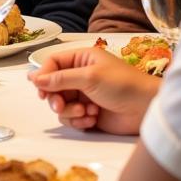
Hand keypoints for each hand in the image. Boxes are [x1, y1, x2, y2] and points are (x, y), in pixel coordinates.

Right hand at [27, 46, 159, 134]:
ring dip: (69, 111)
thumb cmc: (122, 85)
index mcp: (81, 59)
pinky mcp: (88, 114)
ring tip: (86, 112)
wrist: (146, 109)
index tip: (40, 88)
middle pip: (53, 86)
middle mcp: (80, 76)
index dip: (43, 75)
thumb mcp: (89, 77)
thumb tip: (34, 77)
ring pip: (60, 105)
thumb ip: (60, 78)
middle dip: (55, 97)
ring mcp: (84, 95)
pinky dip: (78, 121)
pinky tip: (92, 119)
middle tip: (58, 105)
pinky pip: (71, 119)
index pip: (53, 63)